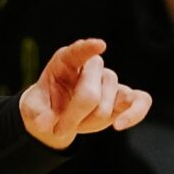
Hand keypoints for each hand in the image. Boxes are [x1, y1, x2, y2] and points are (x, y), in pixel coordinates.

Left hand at [19, 37, 150, 147]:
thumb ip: (37, 116)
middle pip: (90, 92)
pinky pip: (140, 101)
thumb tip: (45, 125)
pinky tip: (119, 125)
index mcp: (66, 61)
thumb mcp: (33, 110)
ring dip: (91, 121)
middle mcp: (91, 67)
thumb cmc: (45, 107)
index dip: (88, 48)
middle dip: (74, 115)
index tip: (99, 45)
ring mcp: (109, 81)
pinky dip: (135, 113)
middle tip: (58, 128)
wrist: (58, 117)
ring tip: (76, 123)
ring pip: (108, 103)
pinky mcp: (124, 97)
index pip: (78, 51)